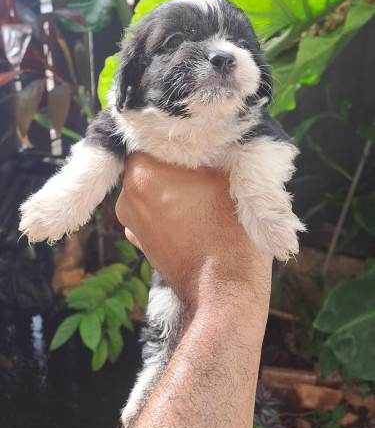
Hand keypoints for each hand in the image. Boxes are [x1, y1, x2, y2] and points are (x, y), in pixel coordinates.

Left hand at [116, 153, 271, 312]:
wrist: (223, 291)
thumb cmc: (230, 231)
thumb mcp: (231, 176)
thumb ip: (212, 150)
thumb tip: (210, 136)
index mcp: (142, 173)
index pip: (153, 138)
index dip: (179, 138)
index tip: (200, 143)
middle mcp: (126, 197)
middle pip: (151, 163)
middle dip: (176, 164)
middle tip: (207, 169)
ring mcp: (131, 222)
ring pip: (153, 188)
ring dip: (173, 187)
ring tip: (204, 197)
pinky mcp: (140, 241)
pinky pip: (154, 212)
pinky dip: (170, 210)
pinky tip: (196, 218)